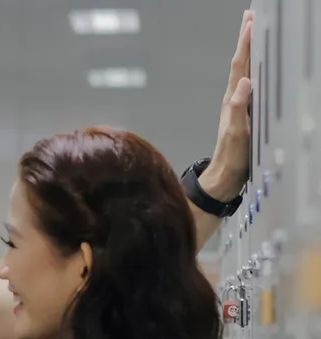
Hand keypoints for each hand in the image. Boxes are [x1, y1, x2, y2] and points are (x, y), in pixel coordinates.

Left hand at [202, 10, 253, 201]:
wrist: (226, 177)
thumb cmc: (231, 157)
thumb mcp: (236, 133)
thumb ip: (239, 108)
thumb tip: (245, 82)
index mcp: (233, 100)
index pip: (240, 65)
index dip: (245, 44)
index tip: (251, 22)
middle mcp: (235, 99)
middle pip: (242, 63)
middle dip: (246, 39)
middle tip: (251, 15)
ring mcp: (240, 105)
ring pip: (246, 71)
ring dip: (250, 50)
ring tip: (255, 30)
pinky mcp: (245, 113)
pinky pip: (252, 84)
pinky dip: (255, 69)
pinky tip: (259, 65)